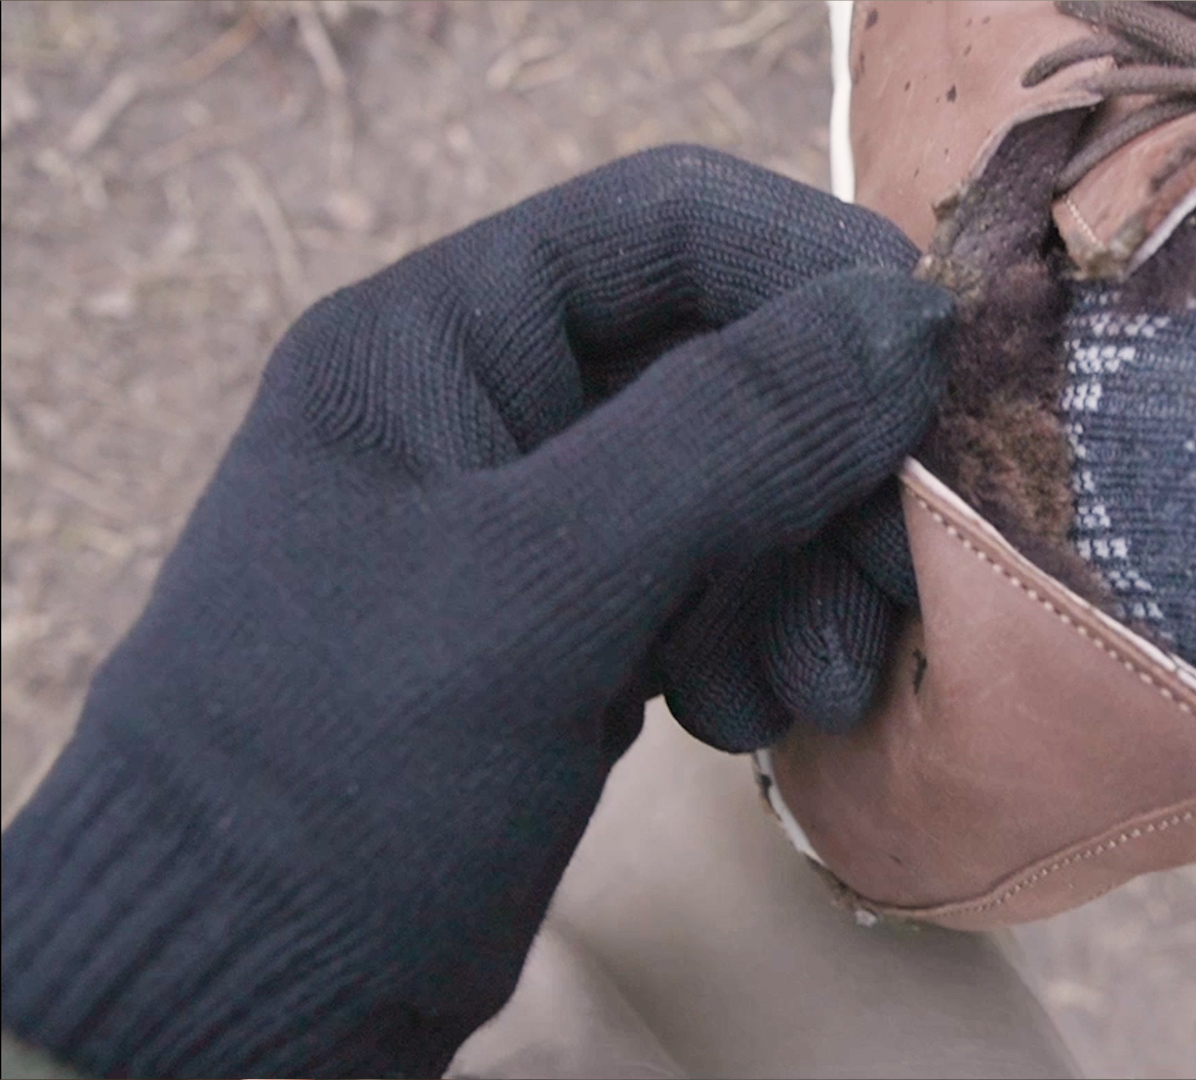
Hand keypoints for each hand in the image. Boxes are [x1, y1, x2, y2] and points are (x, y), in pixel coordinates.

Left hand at [0, 146, 949, 1078]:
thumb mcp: (540, 584)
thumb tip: (911, 319)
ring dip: (809, 573)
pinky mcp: (578, 631)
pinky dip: (763, 640)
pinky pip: (720, 586)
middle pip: (732, 362)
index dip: (817, 270)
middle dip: (831, 462)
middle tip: (902, 571)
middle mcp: (498, 408)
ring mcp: (542, 525)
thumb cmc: (342, 762)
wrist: (234, 990)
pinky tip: (746, 719)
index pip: (672, 225)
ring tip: (811, 686)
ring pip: (745, 484)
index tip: (938, 364)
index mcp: (443, 336)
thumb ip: (729, 435)